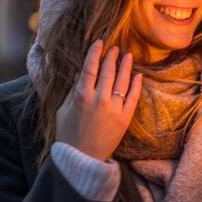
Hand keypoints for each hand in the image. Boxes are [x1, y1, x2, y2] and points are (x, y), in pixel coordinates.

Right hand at [56, 40, 141, 160]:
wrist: (81, 159)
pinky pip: (133, 97)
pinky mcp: (125, 118)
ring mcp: (114, 108)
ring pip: (122, 81)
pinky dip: (136, 84)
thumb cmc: (68, 134)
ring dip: (125, 66)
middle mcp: (99, 99)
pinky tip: (138, 75)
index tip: (100, 42)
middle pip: (108, 71)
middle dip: (111, 57)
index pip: (90, 68)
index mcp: (81, 96)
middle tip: (115, 47)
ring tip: (128, 55)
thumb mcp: (63, 110)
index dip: (95, 53)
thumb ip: (72, 90)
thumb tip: (80, 72)